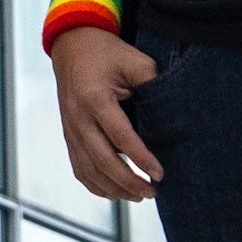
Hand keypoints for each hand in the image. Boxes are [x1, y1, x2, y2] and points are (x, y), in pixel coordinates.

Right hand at [50, 27, 162, 201]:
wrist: (72, 45)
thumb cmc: (105, 53)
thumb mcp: (135, 61)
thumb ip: (153, 84)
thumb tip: (173, 114)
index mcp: (94, 98)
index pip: (120, 136)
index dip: (141, 158)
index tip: (159, 174)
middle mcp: (78, 118)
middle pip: (102, 160)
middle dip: (128, 182)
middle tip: (152, 192)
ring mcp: (70, 129)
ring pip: (89, 170)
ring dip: (113, 188)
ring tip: (138, 196)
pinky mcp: (68, 136)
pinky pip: (79, 168)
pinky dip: (96, 185)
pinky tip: (115, 192)